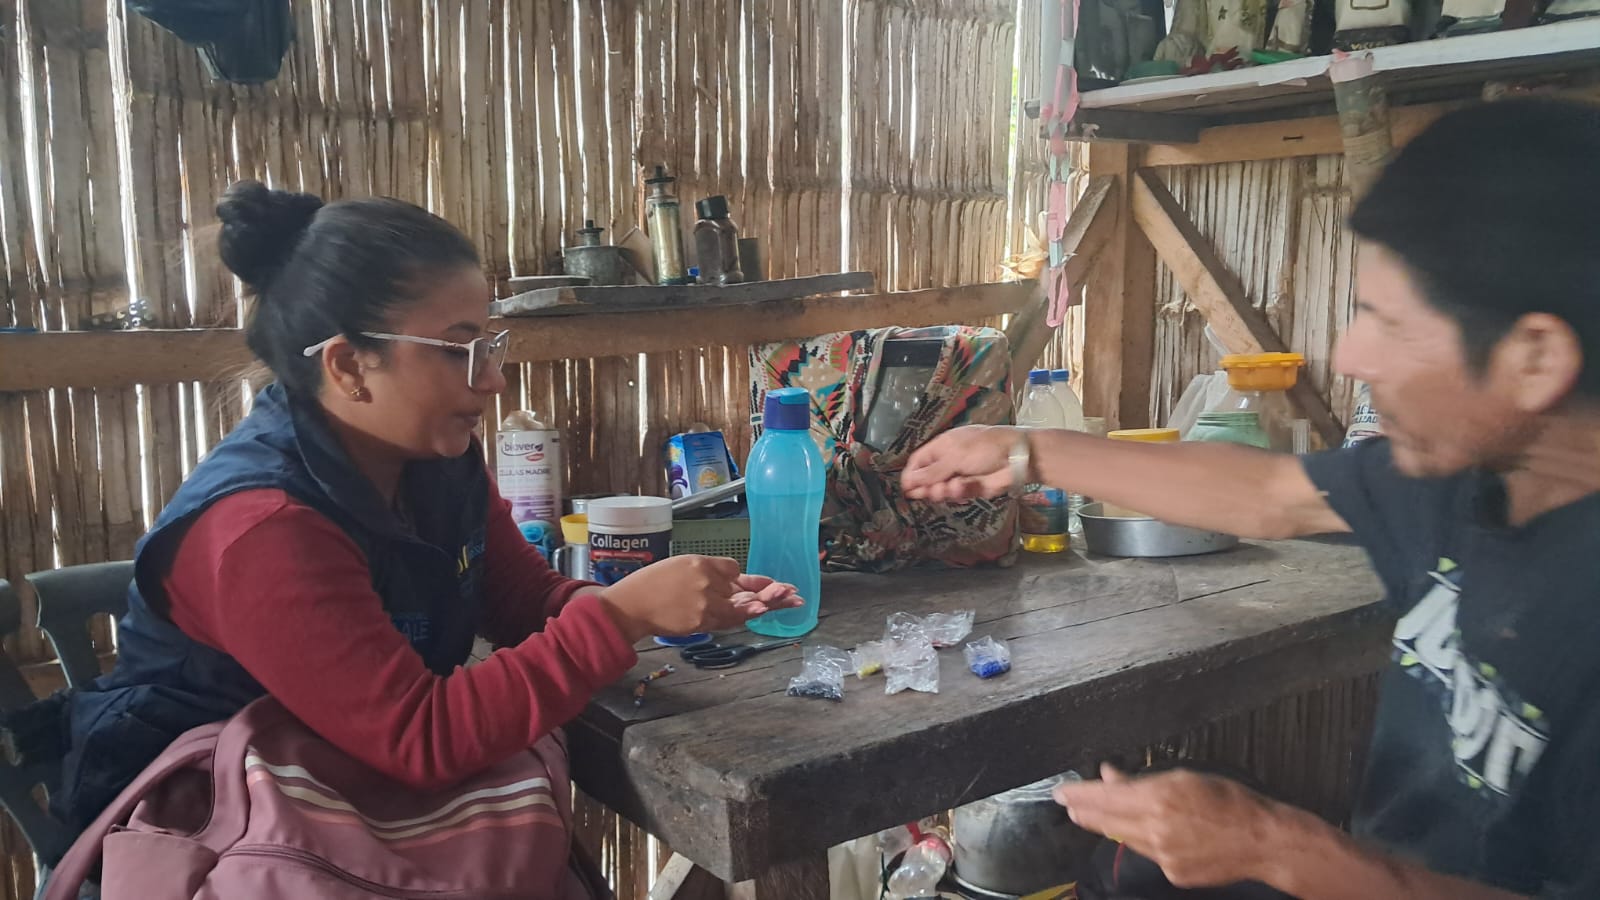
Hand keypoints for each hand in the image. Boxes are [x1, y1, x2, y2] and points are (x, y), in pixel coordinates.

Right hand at [597, 555, 802, 641]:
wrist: (630, 606)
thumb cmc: (650, 584)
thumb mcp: (679, 566)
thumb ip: (707, 572)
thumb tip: (732, 578)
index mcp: (700, 563)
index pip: (733, 569)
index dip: (745, 579)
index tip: (764, 584)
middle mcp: (706, 581)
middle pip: (744, 587)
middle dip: (771, 590)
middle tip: (793, 591)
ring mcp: (705, 603)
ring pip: (741, 605)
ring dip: (768, 604)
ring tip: (790, 601)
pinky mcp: (701, 621)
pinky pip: (728, 619)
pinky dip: (746, 616)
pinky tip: (762, 613)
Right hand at [901, 425, 1021, 501]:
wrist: (1017, 458)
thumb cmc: (985, 448)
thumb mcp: (954, 456)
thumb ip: (931, 471)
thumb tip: (909, 480)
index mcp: (943, 446)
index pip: (920, 461)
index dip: (912, 474)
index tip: (907, 488)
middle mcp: (950, 460)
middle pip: (929, 478)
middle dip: (927, 486)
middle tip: (925, 493)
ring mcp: (962, 475)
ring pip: (943, 489)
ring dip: (942, 491)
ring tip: (946, 490)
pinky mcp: (973, 488)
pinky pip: (959, 494)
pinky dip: (958, 493)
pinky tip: (961, 488)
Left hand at [1054, 764, 1283, 889]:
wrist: (1262, 841)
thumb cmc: (1229, 800)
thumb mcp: (1185, 778)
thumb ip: (1143, 778)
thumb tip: (1110, 773)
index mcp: (1158, 799)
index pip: (1105, 797)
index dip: (1080, 795)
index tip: (1061, 791)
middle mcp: (1155, 830)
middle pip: (1107, 822)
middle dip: (1085, 812)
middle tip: (1068, 805)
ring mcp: (1162, 856)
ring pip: (1125, 839)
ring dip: (1109, 826)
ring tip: (1091, 816)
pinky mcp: (1172, 874)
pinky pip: (1148, 854)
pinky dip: (1142, 841)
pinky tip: (1144, 834)